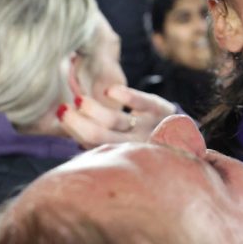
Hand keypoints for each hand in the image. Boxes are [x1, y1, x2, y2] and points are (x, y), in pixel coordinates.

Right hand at [58, 85, 175, 147]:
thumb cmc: (141, 136)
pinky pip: (143, 104)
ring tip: (80, 100)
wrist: (182, 133)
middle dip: (77, 123)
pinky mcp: (162, 110)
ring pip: (117, 122)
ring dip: (95, 110)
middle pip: (99, 137)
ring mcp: (149, 127)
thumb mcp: (121, 138)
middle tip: (63, 108)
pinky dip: (126, 97)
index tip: (60, 114)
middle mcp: (135, 144)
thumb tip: (60, 121)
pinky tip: (110, 92)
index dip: (74, 130)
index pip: (92, 145)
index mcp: (121, 151)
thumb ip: (95, 134)